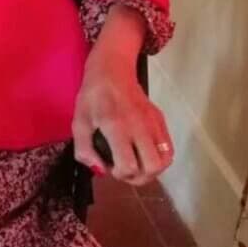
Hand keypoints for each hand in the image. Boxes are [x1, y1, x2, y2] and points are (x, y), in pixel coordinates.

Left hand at [72, 54, 172, 184]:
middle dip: (137, 177)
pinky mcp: (160, 119)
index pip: (129, 165)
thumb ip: (84, 149)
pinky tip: (144, 155)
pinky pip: (168, 149)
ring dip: (151, 171)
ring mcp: (153, 122)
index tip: (110, 166)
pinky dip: (159, 159)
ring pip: (164, 160)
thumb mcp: (78, 121)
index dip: (120, 174)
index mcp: (116, 126)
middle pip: (152, 167)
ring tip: (136, 165)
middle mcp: (139, 126)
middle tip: (124, 170)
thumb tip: (100, 171)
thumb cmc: (93, 95)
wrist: (112, 69)